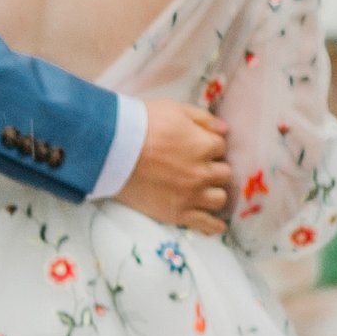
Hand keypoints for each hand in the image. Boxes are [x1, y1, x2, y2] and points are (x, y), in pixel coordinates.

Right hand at [117, 99, 228, 233]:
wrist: (112, 150)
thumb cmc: (141, 124)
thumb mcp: (174, 109)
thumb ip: (202, 119)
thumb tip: (224, 129)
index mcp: (204, 145)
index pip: (221, 147)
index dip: (210, 145)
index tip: (199, 147)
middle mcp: (202, 172)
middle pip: (223, 174)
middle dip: (213, 168)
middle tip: (199, 167)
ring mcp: (190, 195)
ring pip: (219, 198)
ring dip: (213, 192)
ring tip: (204, 191)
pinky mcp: (176, 213)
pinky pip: (205, 224)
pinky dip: (213, 225)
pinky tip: (217, 225)